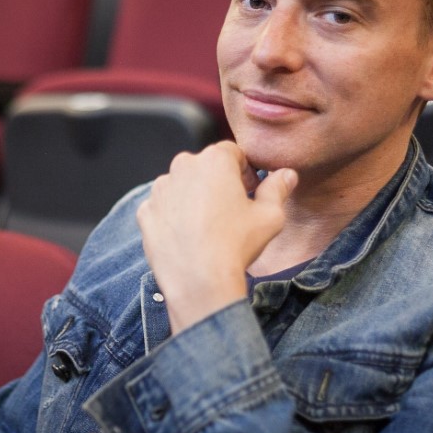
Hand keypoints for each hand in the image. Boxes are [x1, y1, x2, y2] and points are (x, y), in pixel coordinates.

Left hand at [136, 142, 297, 333]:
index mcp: (214, 160)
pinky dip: (174, 216)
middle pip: (204, 167)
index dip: (244, 170)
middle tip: (230, 210)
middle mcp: (182, 167)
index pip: (232, 152)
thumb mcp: (270, 216)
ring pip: (181, 185)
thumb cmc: (236, 245)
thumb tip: (287, 175)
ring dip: (194, 197)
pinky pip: (163, 207)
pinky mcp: (146, 212)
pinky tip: (189, 236)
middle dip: (217, 182)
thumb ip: (278, 188)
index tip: (250, 190)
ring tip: (208, 226)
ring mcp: (160, 189)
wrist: (199, 280)